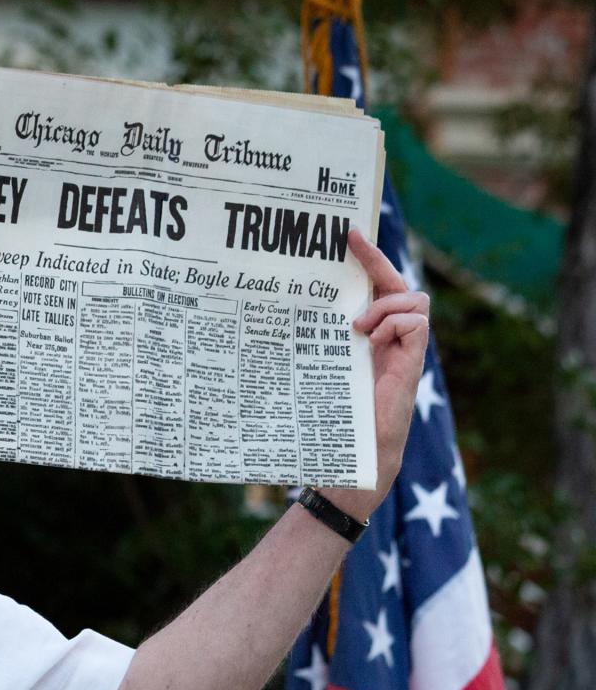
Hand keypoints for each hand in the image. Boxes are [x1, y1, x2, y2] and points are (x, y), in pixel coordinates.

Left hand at [325, 228, 429, 519]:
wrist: (353, 456)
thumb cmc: (330, 418)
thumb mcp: (315, 370)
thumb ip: (310, 344)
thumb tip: (272, 319)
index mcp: (367, 333)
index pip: (373, 286)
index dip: (365, 258)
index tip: (344, 233)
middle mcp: (388, 336)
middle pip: (396, 282)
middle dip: (376, 258)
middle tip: (350, 242)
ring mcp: (403, 348)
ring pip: (412, 297)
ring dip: (384, 303)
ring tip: (357, 327)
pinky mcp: (412, 362)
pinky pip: (417, 322)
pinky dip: (394, 323)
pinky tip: (370, 341)